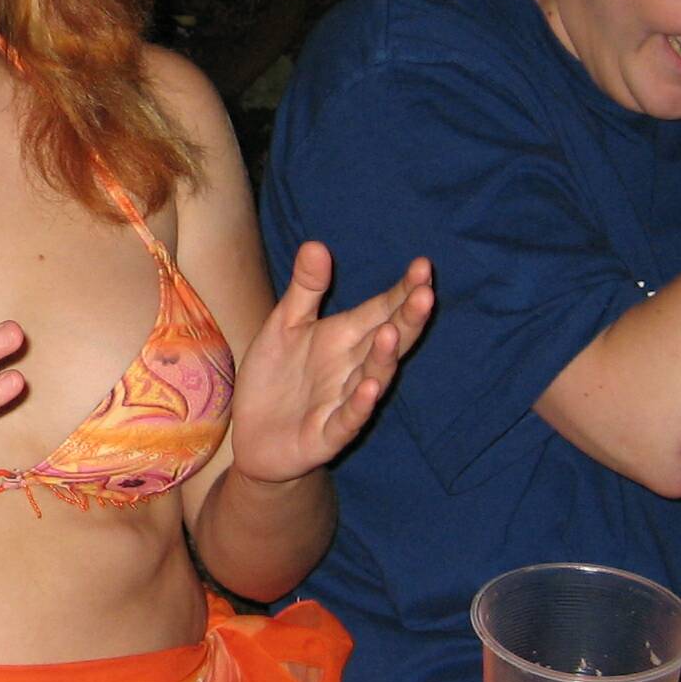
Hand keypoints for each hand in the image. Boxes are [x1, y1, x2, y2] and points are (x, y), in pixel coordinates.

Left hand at [229, 245, 432, 485]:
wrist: (253, 437)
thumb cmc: (277, 377)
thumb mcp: (285, 325)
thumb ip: (306, 289)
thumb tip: (317, 244)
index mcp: (345, 338)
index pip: (381, 310)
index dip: (402, 291)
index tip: (423, 266)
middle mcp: (352, 368)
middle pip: (388, 341)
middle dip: (407, 319)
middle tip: (427, 292)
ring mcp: (343, 402)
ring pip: (373, 379)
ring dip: (384, 358)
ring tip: (391, 332)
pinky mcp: (327, 435)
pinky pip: (348, 420)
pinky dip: (359, 406)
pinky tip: (369, 388)